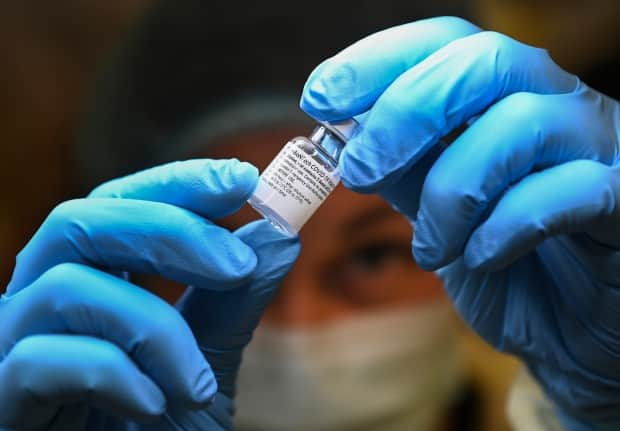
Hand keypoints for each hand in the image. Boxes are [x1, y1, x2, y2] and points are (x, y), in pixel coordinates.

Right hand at [0, 159, 299, 429]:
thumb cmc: (159, 429)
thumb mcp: (207, 360)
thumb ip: (233, 301)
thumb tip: (278, 236)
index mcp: (91, 279)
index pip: (120, 203)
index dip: (178, 184)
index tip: (244, 180)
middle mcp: (43, 299)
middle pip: (81, 219)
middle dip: (169, 231)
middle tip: (237, 263)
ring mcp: (13, 344)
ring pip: (67, 285)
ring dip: (153, 327)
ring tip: (199, 383)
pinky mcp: (2, 396)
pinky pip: (40, 358)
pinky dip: (112, 375)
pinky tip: (153, 405)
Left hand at [301, 16, 619, 429]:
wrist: (569, 328)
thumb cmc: (501, 260)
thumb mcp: (434, 210)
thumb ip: (400, 170)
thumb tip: (344, 140)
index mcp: (501, 97)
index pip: (443, 43)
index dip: (377, 60)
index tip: (319, 98)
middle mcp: (552, 104)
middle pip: (485, 60)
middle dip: (407, 112)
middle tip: (361, 171)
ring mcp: (595, 146)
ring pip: (522, 123)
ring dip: (451, 190)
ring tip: (429, 247)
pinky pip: (570, 191)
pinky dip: (505, 227)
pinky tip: (478, 258)